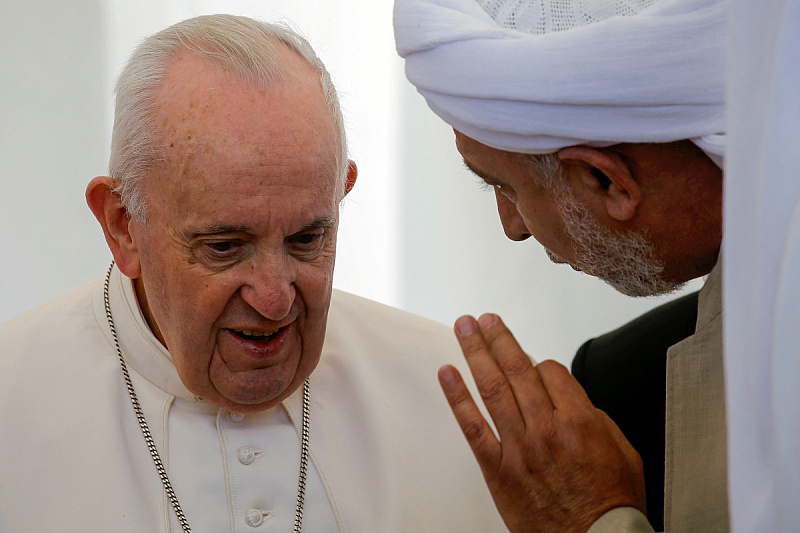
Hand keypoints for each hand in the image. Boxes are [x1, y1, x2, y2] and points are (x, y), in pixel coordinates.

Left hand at [439, 313, 645, 532]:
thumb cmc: (610, 504)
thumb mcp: (624, 452)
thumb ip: (595, 417)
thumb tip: (570, 396)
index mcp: (580, 421)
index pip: (550, 370)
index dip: (539, 361)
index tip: (530, 360)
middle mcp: (547, 429)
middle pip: (517, 369)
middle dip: (498, 338)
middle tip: (484, 319)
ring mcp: (519, 448)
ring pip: (492, 388)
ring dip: (476, 353)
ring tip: (464, 328)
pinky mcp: (498, 469)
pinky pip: (473, 427)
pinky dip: (457, 397)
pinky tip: (447, 374)